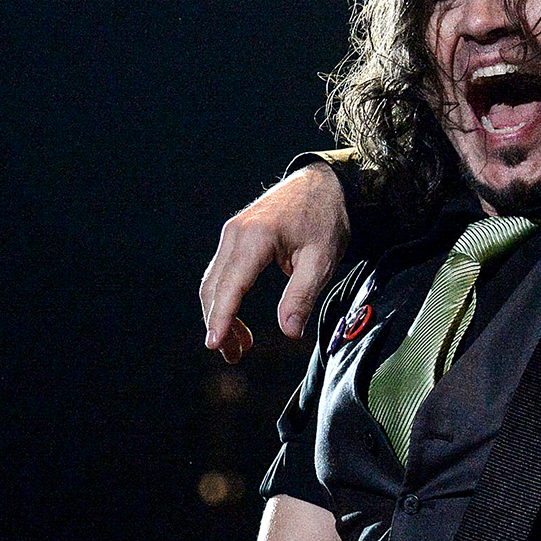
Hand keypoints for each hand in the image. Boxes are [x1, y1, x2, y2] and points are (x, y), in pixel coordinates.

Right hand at [200, 162, 350, 362]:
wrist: (323, 185)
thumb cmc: (326, 219)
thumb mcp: (323, 260)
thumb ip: (303, 295)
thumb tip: (290, 331)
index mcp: (256, 237)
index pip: (231, 285)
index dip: (222, 317)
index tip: (214, 343)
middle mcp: (235, 234)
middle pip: (215, 287)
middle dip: (219, 324)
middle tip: (233, 356)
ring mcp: (231, 233)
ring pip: (214, 282)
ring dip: (221, 314)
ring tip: (238, 346)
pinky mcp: (234, 237)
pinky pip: (222, 273)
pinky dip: (225, 298)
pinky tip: (237, 321)